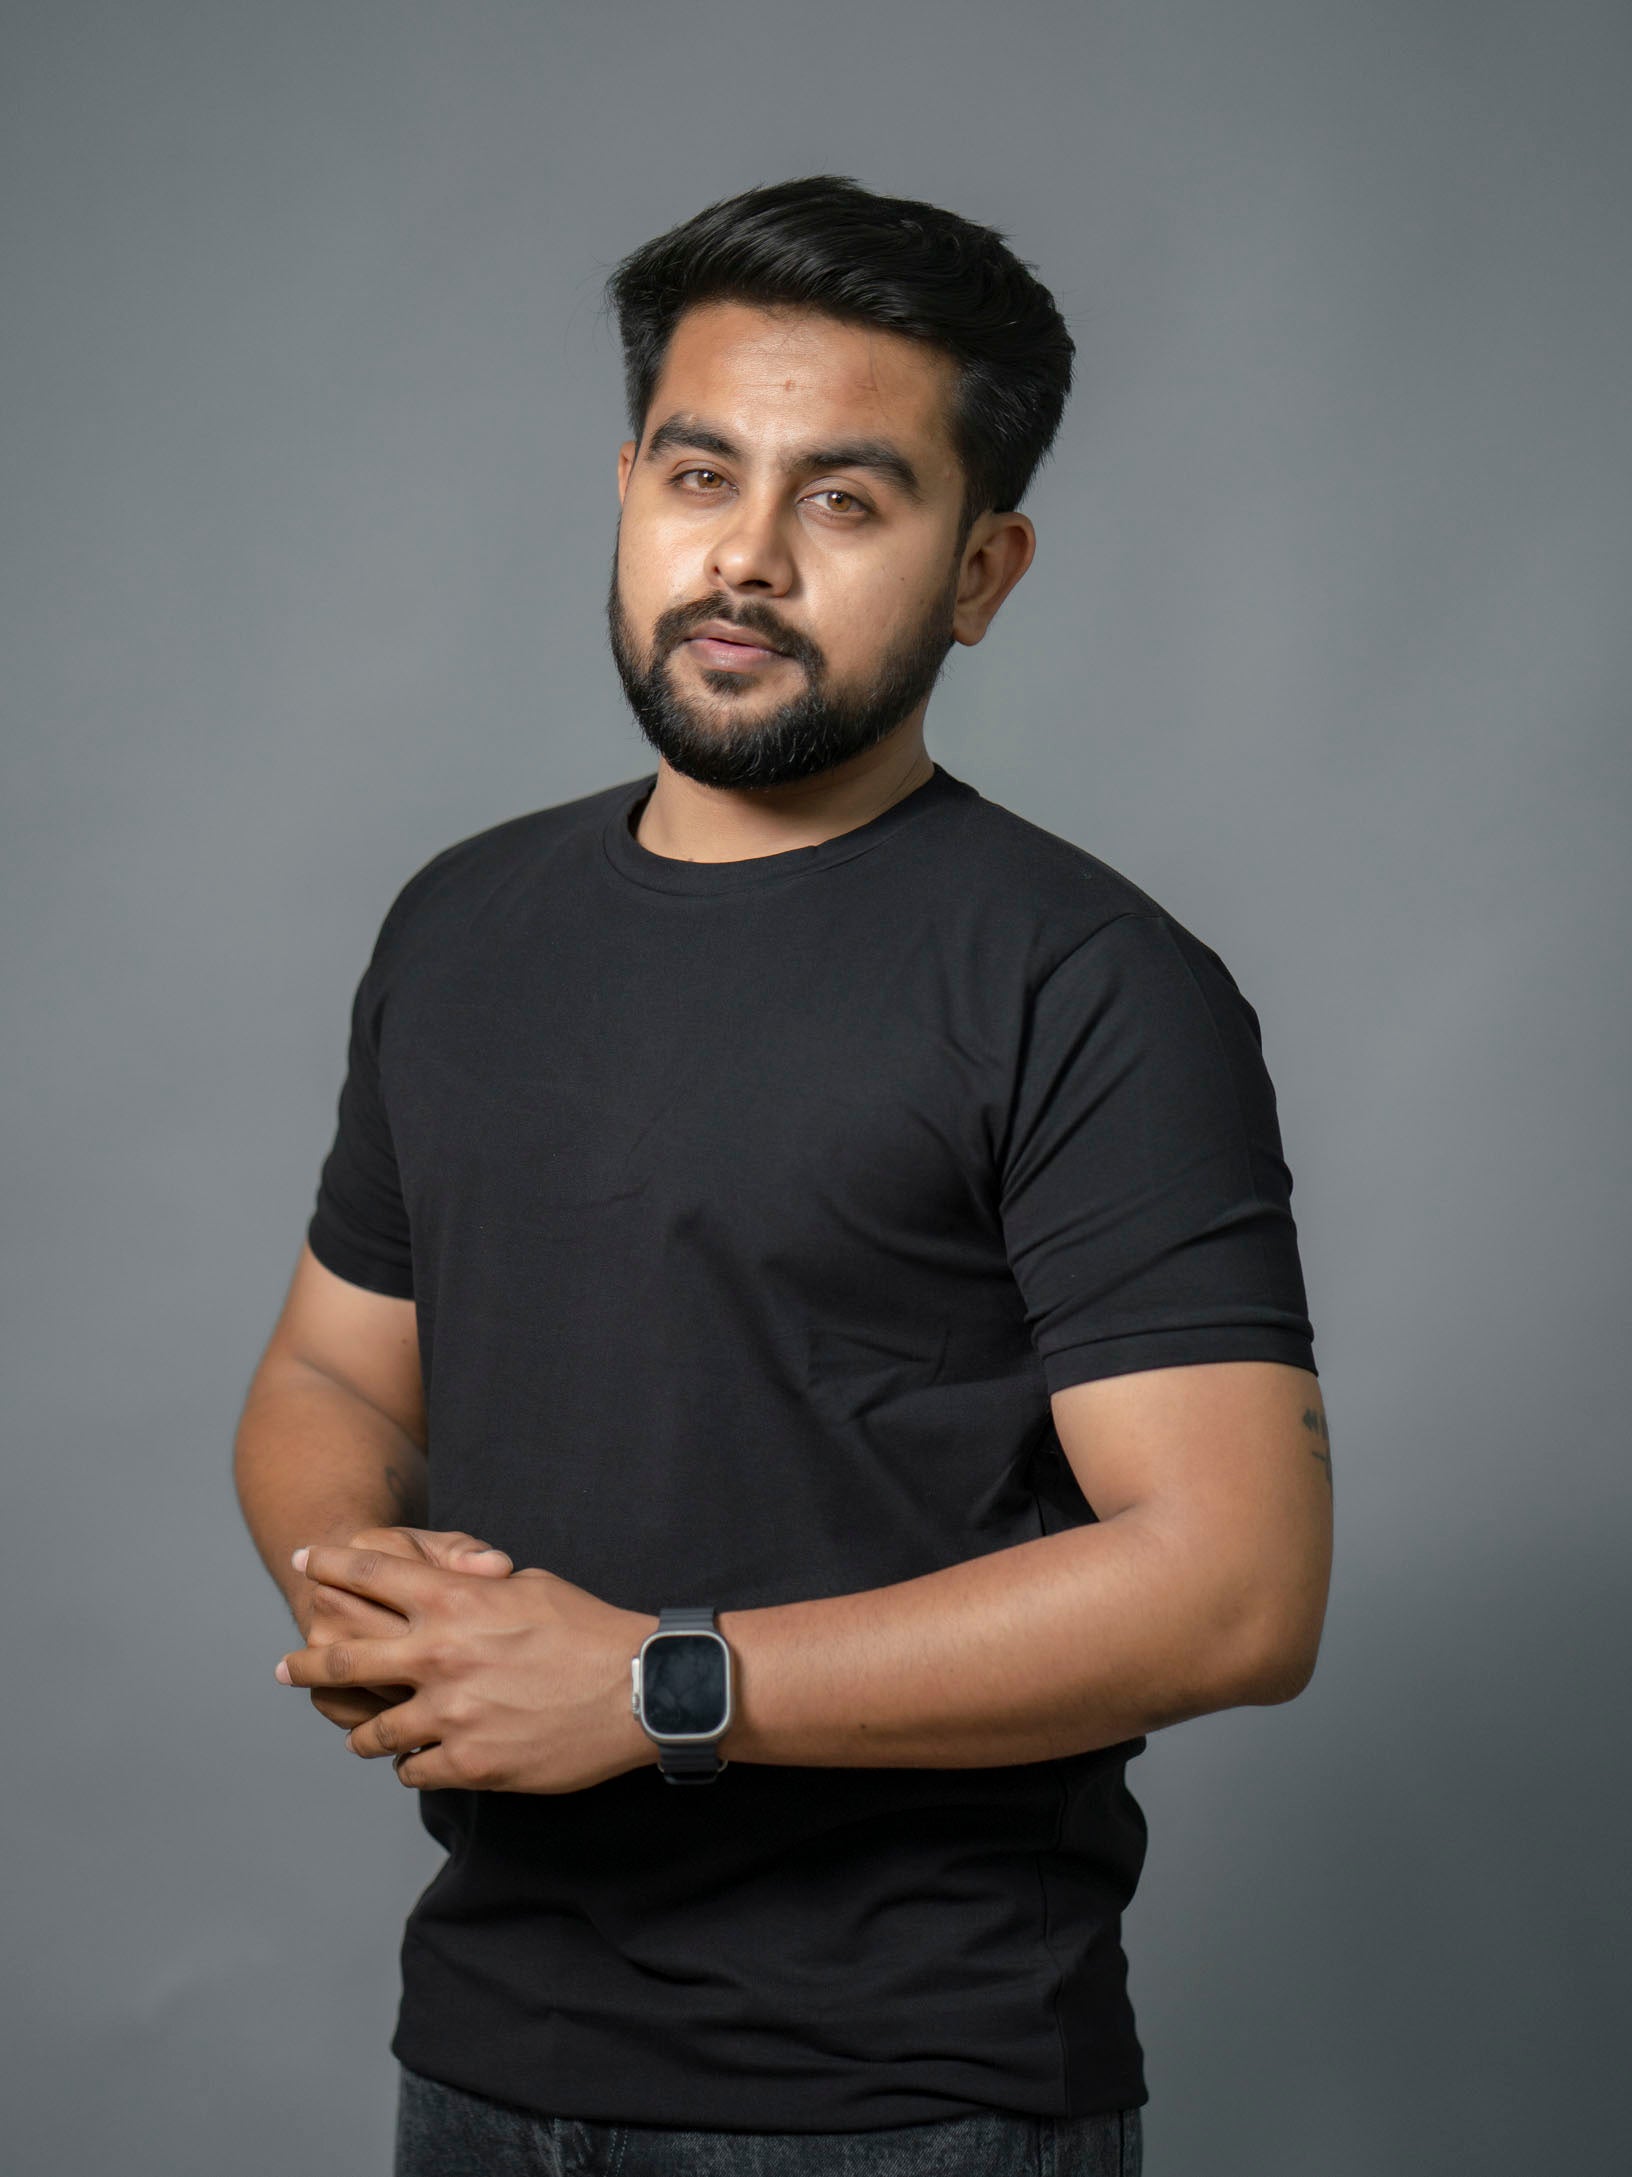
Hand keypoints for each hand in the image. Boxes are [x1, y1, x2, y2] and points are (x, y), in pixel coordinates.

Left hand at [276, 1544, 659, 1793]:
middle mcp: (438, 1655)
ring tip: (361, 1735)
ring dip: (363, 1732)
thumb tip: (454, 1587)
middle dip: (306, 1662)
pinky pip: (414, 1770)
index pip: (370, 1574)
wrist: (636, 1689)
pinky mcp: (468, 1763)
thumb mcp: (528, 1587)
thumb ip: (476, 1589)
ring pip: (372, 1731)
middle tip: (285, 1668)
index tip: (305, 1560)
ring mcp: (448, 1714)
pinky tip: (420, 1761)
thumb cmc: (589, 1629)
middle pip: (342, 1658)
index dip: (330, 1564)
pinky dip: (413, 1765)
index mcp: (453, 1601)